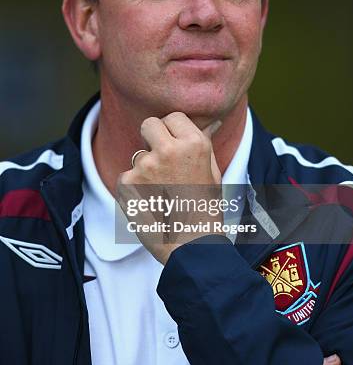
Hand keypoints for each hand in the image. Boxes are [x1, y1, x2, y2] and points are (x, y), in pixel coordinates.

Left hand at [117, 112, 222, 263]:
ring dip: (145, 170)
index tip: (174, 144)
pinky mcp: (126, 183)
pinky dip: (134, 190)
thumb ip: (205, 142)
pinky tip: (149, 205)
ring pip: (137, 155)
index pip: (173, 116)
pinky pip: (126, 177)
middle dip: (152, 137)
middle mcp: (168, 150)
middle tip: (161, 161)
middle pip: (148, 124)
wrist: (191, 247)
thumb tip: (214, 121)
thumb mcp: (212, 172)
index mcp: (194, 144)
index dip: (172, 130)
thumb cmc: (206, 210)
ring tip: (161, 194)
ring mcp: (145, 166)